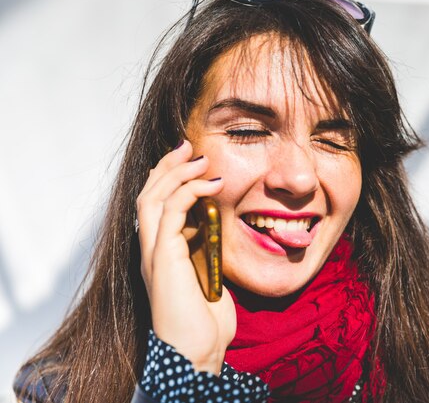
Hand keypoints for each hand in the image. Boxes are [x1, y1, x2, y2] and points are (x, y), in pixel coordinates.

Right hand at [136, 140, 235, 374]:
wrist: (197, 351)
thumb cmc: (205, 320)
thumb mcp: (207, 274)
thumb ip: (204, 249)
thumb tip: (213, 226)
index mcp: (160, 252)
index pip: (155, 205)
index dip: (168, 178)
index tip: (189, 160)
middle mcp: (150, 249)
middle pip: (148, 194)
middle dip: (167, 166)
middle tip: (188, 145)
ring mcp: (153, 253)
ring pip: (152, 198)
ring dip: (175, 172)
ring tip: (199, 156)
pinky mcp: (163, 257)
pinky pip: (171, 212)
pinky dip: (189, 192)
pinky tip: (211, 184)